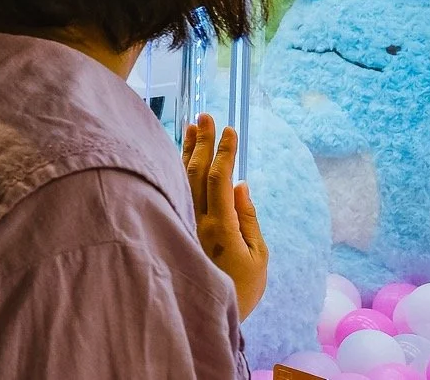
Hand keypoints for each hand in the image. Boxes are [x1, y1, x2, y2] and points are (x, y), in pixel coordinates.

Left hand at [183, 114, 268, 319]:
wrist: (206, 314)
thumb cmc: (241, 289)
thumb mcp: (258, 257)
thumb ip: (249, 218)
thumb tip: (240, 183)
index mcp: (220, 227)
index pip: (219, 179)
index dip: (224, 152)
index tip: (230, 129)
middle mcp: (195, 220)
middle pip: (196, 171)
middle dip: (203, 141)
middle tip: (207, 115)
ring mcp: (181, 222)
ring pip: (180, 178)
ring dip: (187, 150)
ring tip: (192, 125)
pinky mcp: (173, 226)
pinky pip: (171, 189)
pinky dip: (174, 168)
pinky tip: (178, 153)